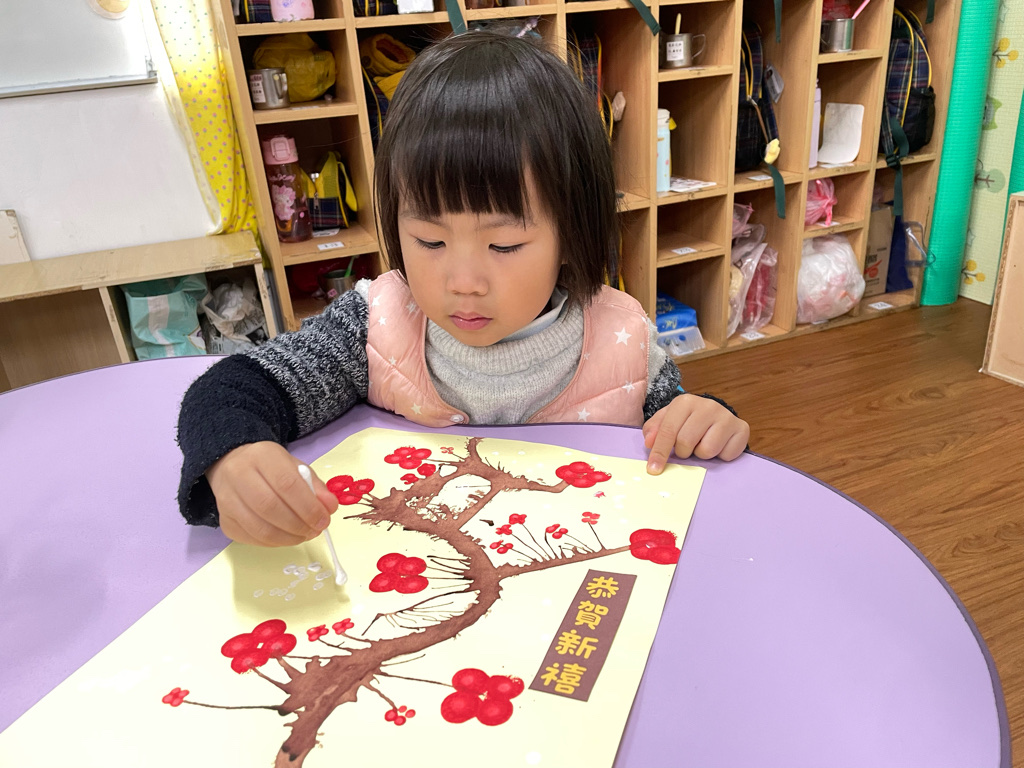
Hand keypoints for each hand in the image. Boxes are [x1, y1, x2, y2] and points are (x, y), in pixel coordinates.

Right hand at [206, 442, 338, 546]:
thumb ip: (315, 487)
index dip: (308, 506)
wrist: (232, 468)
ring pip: (259, 528)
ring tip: (304, 535)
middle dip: (299, 524)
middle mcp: (238, 475)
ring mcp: (227, 500)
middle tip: (315, 530)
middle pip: (270, 507)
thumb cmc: (270, 468)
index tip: (324, 519)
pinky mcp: (224, 521)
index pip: (287, 484)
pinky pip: (251, 539)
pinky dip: (274, 543)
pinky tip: (287, 537)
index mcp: (262, 456)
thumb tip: (329, 508)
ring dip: (288, 538)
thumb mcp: (296, 468)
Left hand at [643, 394, 749, 473]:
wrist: (716, 417)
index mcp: (685, 402)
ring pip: (707, 450)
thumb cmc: (688, 421)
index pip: (668, 430)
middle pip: (686, 442)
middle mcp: (708, 406)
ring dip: (701, 454)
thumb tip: (649, 442)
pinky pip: (726, 455)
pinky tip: (719, 445)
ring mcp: (726, 417)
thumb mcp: (668, 420)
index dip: (659, 452)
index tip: (653, 469)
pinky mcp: (742, 429)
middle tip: (686, 448)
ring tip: (702, 444)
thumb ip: (654, 430)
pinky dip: (720, 456)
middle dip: (683, 452)